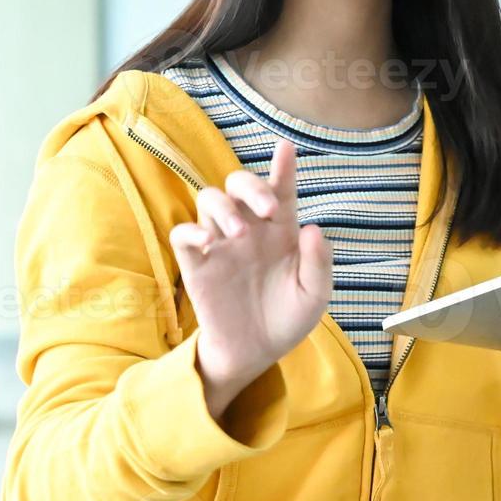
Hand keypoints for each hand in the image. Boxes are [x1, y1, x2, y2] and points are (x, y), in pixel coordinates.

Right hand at [169, 139, 332, 421]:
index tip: (286, 148)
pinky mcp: (197, 264)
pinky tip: (208, 243)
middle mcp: (250, 229)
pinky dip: (191, 231)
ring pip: (209, 199)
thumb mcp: (314, 295)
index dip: (283, 166)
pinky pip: (182, 234)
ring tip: (239, 234)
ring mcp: (221, 244)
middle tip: (266, 210)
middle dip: (250, 186)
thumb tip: (312, 227)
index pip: (281, 189)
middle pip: (239, 183)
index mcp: (281, 230)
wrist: (256, 353)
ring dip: (223, 207)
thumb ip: (318, 262)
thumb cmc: (288, 318)